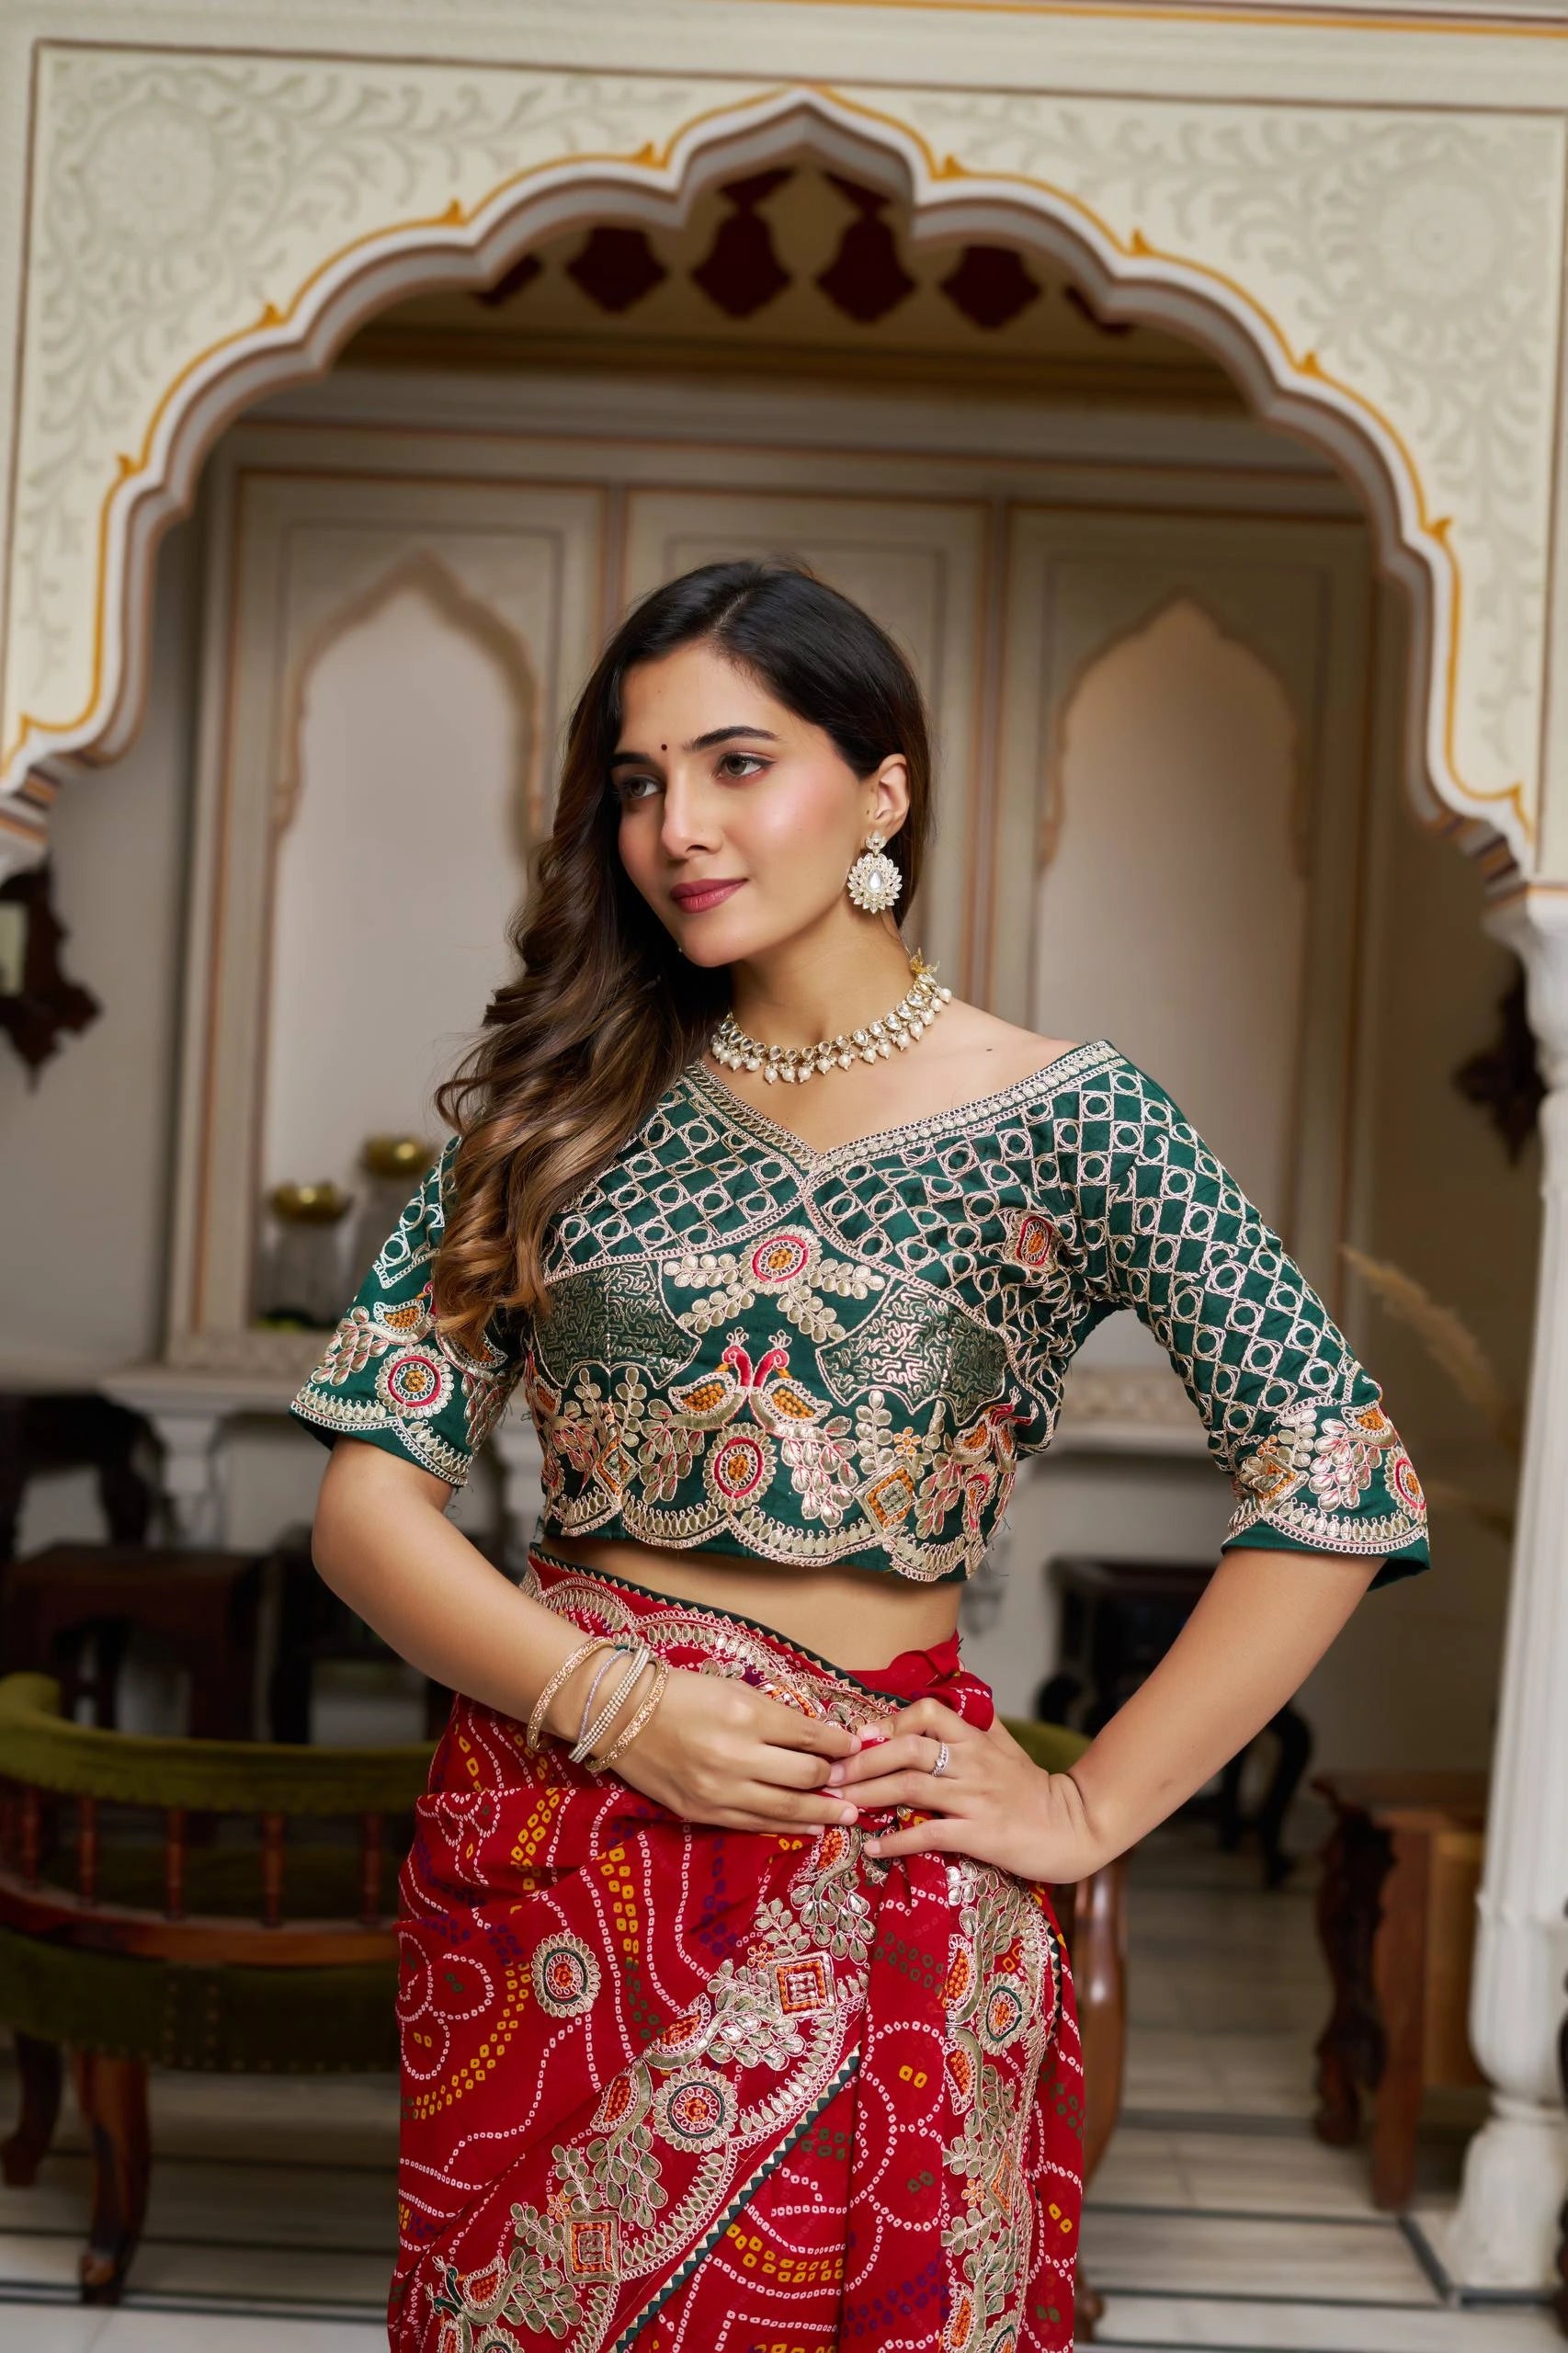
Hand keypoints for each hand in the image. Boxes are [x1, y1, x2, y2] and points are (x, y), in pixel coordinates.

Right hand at [570, 1658, 864, 1835]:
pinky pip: (755, 1825)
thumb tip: (818, 1737)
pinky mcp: (703, 1813)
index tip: (854, 1746)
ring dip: (822, 1813)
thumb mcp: (733, 1689)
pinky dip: (787, 1827)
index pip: (809, 1735)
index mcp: (746, 1715)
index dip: (838, 1743)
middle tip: (856, 1783)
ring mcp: (719, 1790)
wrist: (621, 1716)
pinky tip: (810, 1829)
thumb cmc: (681, 1694)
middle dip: (836, 1779)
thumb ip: (774, 1714)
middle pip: (805, 1776)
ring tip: (847, 1815)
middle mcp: (737, 1755)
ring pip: (786, 1809)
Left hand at [828, 1697, 1110, 1883]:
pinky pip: (930, 1834)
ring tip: (841, 1806)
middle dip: (863, 1760)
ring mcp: (975, 1798)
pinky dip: (897, 1842)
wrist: (1074, 1827)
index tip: (858, 1739)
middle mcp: (972, 1763)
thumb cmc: (1036, 1790)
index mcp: (975, 1740)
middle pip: (907, 1749)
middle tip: (830, 1775)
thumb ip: (978, 1726)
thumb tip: (949, 1701)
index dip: (888, 1723)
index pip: (926, 1713)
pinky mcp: (980, 1833)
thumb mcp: (1007, 1748)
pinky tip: (875, 1850)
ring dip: (869, 1795)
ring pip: (911, 1787)